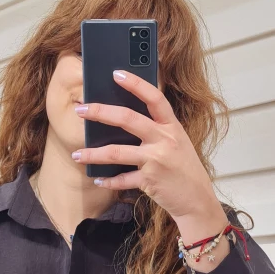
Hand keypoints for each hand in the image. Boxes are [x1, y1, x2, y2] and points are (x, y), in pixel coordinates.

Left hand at [72, 69, 227, 245]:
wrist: (198, 200)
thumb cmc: (185, 169)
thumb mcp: (177, 143)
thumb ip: (157, 131)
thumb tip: (122, 121)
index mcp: (172, 127)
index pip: (154, 98)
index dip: (136, 84)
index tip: (116, 73)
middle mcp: (165, 140)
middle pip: (128, 119)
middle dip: (100, 112)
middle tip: (80, 109)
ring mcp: (156, 160)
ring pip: (116, 152)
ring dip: (92, 154)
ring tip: (76, 154)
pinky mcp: (149, 181)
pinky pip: (122, 179)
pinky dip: (108, 181)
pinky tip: (98, 179)